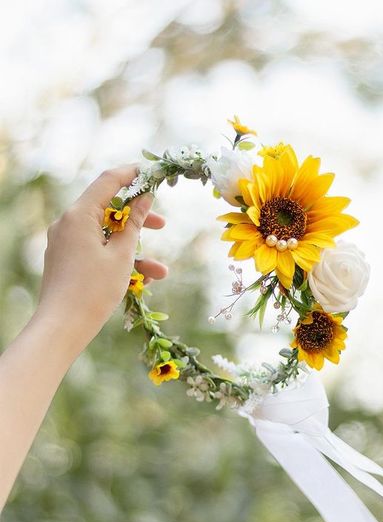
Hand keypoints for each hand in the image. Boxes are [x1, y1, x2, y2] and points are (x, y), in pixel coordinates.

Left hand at [37, 164, 166, 346]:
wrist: (62, 328)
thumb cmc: (94, 290)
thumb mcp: (121, 254)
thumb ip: (134, 223)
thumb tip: (144, 198)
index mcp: (78, 215)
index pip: (108, 181)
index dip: (132, 174)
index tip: (154, 174)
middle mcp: (68, 223)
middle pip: (108, 209)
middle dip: (137, 218)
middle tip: (162, 224)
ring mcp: (66, 242)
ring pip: (106, 235)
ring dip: (133, 250)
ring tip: (160, 271)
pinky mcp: (67, 260)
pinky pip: (97, 251)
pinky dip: (118, 261)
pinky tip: (142, 282)